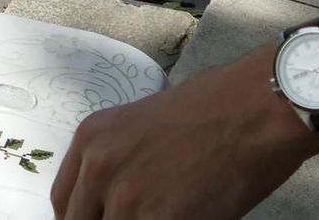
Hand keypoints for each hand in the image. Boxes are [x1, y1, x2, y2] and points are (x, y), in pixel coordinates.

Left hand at [50, 48, 318, 219]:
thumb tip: (112, 201)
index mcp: (90, 140)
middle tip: (141, 217)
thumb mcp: (140, 127)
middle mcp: (99, 168)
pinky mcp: (161, 219)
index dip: (83, 219)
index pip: (64, 203)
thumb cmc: (212, 110)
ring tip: (166, 214)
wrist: (255, 109)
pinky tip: (185, 217)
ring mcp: (127, 198)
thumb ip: (116, 164)